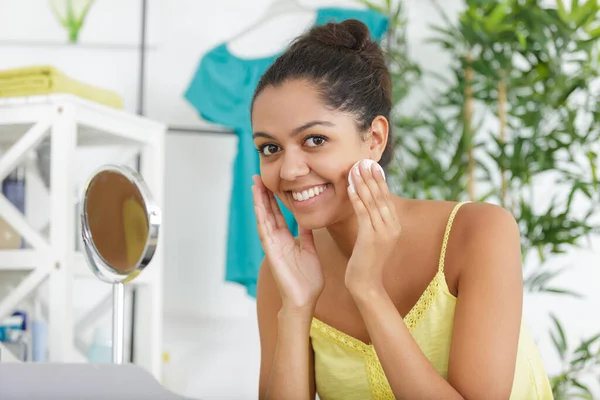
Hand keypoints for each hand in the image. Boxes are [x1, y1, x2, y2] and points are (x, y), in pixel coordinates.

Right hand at [252, 175, 324, 312]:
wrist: (305, 299)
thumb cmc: (307, 279)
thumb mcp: (309, 250)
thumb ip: (306, 235)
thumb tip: (307, 222)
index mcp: (285, 239)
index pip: (277, 214)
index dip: (273, 198)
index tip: (270, 183)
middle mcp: (276, 240)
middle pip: (267, 213)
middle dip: (262, 195)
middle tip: (257, 177)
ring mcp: (272, 246)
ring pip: (263, 219)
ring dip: (259, 202)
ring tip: (255, 185)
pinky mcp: (272, 253)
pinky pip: (265, 233)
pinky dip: (262, 218)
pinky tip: (258, 206)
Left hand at [345, 161, 400, 292]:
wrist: (366, 284)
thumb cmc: (365, 261)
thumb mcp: (372, 238)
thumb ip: (372, 221)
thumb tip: (366, 204)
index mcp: (394, 226)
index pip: (386, 198)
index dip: (378, 180)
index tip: (371, 165)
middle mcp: (392, 227)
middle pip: (381, 196)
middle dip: (372, 177)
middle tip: (364, 160)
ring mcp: (383, 233)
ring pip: (373, 202)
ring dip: (364, 183)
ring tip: (356, 168)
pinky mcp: (371, 238)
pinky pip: (364, 214)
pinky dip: (357, 199)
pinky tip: (351, 187)